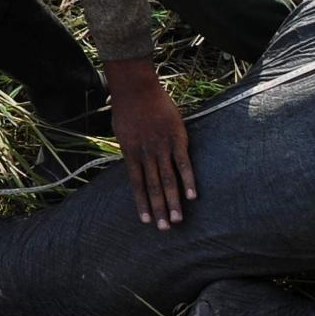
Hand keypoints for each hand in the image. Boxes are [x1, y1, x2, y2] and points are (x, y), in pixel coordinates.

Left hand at [106, 58, 193, 229]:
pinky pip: (184, 164)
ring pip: (168, 180)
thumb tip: (133, 165)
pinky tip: (192, 196)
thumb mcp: (122, 133)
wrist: (136, 88)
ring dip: (173, 201)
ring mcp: (162, 147)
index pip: (137, 184)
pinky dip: (188, 181)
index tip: (147, 221)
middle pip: (153, 187)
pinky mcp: (177, 139)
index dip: (142, 204)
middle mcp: (146, 155)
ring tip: (178, 219)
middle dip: (159, 209)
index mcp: (131, 154)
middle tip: (165, 228)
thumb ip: (130, 151)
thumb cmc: (128, 108)